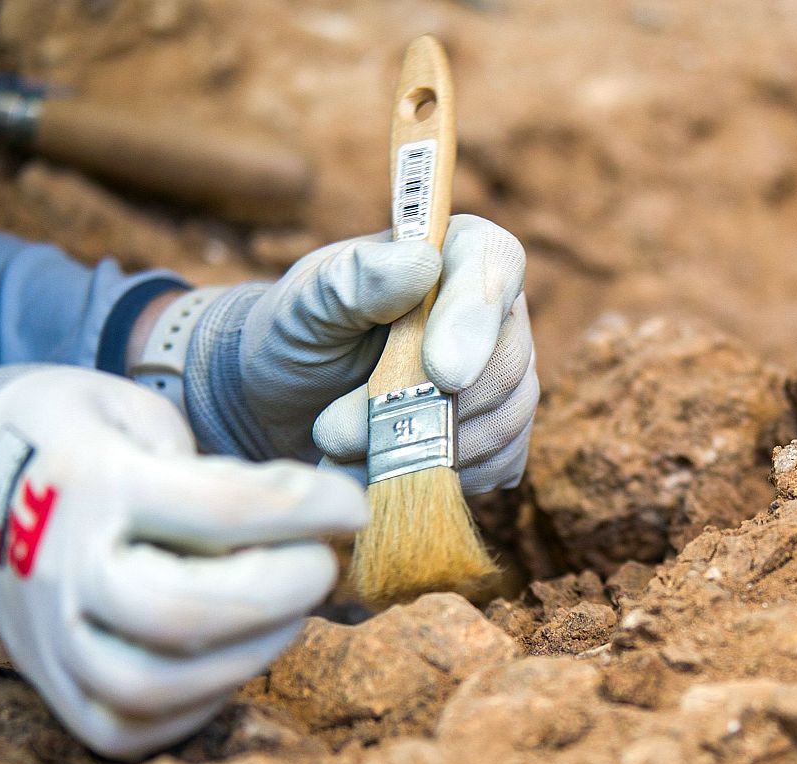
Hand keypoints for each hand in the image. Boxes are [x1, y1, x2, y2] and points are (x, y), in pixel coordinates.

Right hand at [0, 367, 365, 758]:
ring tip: (292, 611)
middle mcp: (63, 571)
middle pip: (182, 615)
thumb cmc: (77, 442)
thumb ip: (214, 465)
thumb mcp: (136, 413)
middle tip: (324, 563)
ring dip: (249, 654)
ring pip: (153, 687)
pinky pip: (131, 728)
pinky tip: (244, 653)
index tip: (354, 505)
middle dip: (280, 592)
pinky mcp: (56, 691)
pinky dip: (204, 703)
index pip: (218, 510)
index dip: (305, 509)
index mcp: (91, 485)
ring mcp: (52, 641)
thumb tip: (309, 513)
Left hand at [184, 215, 537, 494]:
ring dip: (424, 449)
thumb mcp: (306, 305)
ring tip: (343, 454)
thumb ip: (355, 280)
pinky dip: (442, 477)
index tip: (443, 375)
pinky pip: (499, 461)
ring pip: (504, 419)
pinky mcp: (501, 433)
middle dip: (425, 408)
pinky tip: (387, 471)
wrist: (291, 405)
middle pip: (504, 360)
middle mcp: (495, 310)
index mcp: (455, 252)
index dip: (477, 319)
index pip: (495, 265)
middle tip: (335, 432)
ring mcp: (505, 374)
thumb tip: (421, 263)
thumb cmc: (297, 338)